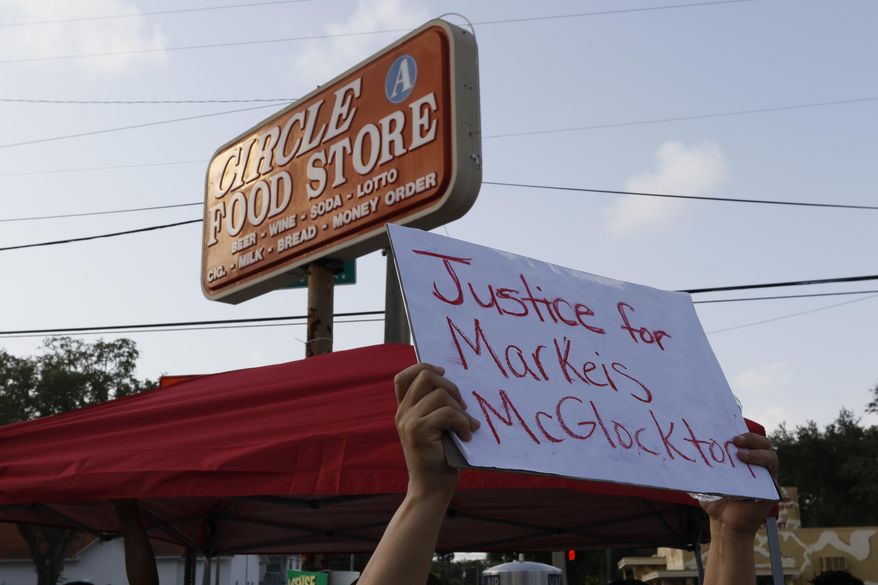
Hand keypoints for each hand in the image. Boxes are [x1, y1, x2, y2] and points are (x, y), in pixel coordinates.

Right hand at [394, 363, 479, 496]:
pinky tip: (467, 435)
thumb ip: (437, 408)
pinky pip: (447, 413)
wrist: (431, 489)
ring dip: (460, 409)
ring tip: (466, 426)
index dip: (423, 366)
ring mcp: (408, 421)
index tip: (443, 373)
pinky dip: (463, 422)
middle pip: (425, 375)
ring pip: (440, 394)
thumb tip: (456, 386)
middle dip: (450, 386)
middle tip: (462, 407)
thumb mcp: (436, 428)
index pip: (404, 376)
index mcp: (405, 410)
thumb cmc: (440, 458)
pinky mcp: (418, 431)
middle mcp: (402, 413)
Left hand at [700, 433, 778, 536]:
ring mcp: (766, 476)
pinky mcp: (771, 489)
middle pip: (763, 443)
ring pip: (771, 454)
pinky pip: (772, 473)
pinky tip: (747, 467)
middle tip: (735, 440)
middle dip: (751, 438)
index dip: (742, 431)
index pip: (748, 439)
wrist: (724, 524)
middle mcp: (757, 466)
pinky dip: (761, 465)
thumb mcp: (709, 478)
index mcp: (744, 460)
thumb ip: (706, 464)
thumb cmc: (715, 501)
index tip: (728, 428)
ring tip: (740, 454)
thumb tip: (690, 448)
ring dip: (757, 451)